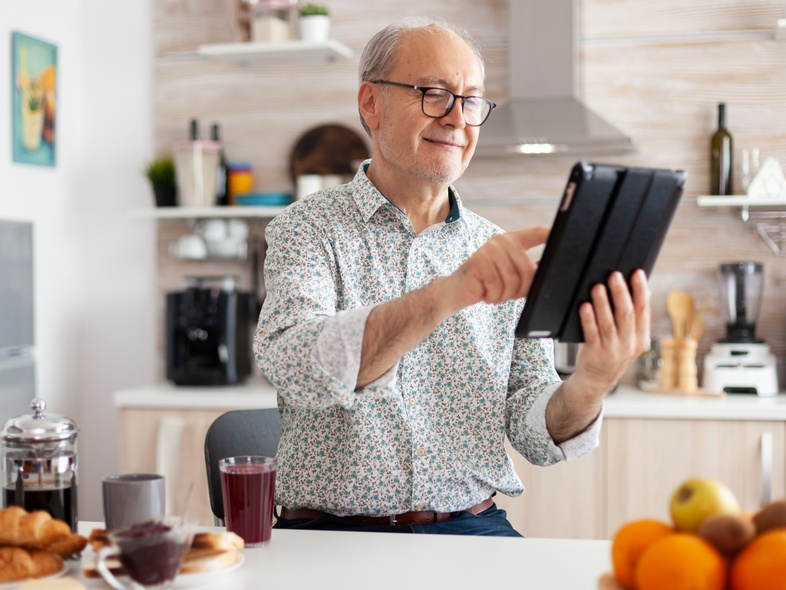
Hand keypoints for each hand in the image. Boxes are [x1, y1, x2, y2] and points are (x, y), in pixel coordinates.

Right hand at [451, 227, 548, 306]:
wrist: (455, 290)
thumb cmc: (487, 283)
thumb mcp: (510, 274)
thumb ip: (529, 269)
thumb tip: (551, 273)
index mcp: (512, 239)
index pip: (539, 232)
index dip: (554, 235)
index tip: (568, 241)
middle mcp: (502, 240)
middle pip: (529, 269)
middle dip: (523, 289)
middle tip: (510, 295)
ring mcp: (490, 250)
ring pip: (514, 281)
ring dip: (506, 295)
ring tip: (496, 293)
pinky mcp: (479, 262)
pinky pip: (499, 287)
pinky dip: (494, 297)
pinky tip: (487, 294)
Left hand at [573, 269, 650, 393]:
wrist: (595, 380)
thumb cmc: (611, 352)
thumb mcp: (628, 338)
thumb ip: (634, 317)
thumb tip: (643, 288)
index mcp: (641, 339)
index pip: (643, 311)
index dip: (641, 291)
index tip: (637, 273)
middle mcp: (629, 345)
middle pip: (627, 314)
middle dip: (621, 293)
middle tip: (614, 275)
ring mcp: (612, 350)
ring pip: (609, 323)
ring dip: (603, 303)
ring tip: (597, 287)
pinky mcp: (595, 354)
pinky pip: (591, 333)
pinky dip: (588, 319)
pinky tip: (585, 306)